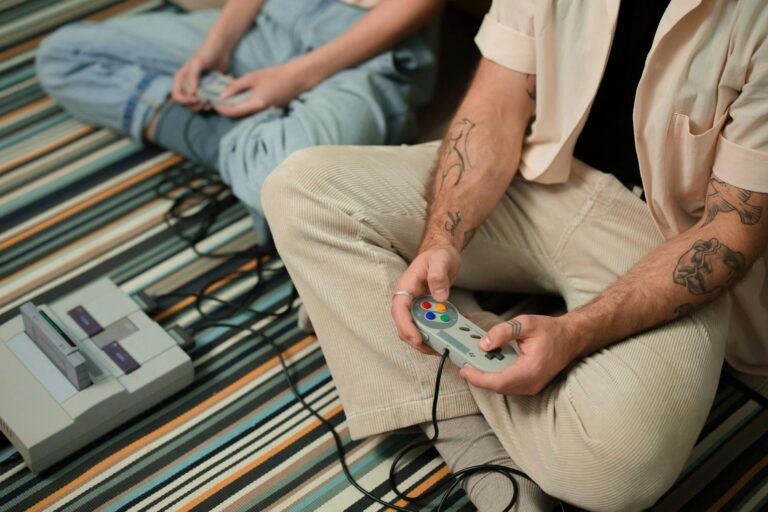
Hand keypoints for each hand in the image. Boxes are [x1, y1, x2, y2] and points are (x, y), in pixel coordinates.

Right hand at [172, 42, 229, 109]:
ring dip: (205, 106)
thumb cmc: (206, 53)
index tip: (197, 99)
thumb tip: (191, 93)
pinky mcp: (208, 90)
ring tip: (213, 101)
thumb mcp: (198, 63)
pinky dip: (213, 101)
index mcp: (180, 79)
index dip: (185, 101)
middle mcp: (187, 85)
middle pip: (187, 104)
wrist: (220, 49)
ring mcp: (198, 89)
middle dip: (196, 106)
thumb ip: (193, 77)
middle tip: (206, 103)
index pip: (177, 96)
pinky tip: (220, 95)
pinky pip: (208, 100)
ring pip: (197, 105)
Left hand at [214, 61, 309, 117]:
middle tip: (216, 102)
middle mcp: (261, 112)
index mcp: (257, 104)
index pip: (234, 112)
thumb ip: (236, 86)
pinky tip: (238, 99)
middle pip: (239, 115)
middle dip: (226, 110)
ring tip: (225, 99)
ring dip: (234, 108)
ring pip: (246, 114)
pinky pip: (253, 111)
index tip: (213, 103)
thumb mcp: (252, 77)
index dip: (222, 109)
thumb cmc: (274, 75)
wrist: (295, 78)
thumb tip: (222, 96)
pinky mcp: (269, 111)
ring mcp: (266, 113)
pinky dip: (244, 106)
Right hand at [391, 244, 460, 354]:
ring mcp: (416, 306)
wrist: (442, 253)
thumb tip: (440, 297)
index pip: (399, 311)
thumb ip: (438, 276)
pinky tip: (454, 331)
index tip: (417, 339)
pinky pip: (429, 324)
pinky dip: (440, 331)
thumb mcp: (441, 260)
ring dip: (430, 339)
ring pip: (416, 329)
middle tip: (435, 349)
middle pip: (405, 326)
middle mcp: (408, 299)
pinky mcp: (426, 310)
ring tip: (446, 344)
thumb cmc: (438, 254)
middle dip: (418, 340)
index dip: (406, 327)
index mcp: (406, 287)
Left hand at [459, 314, 581, 395]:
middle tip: (464, 364)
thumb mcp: (525, 323)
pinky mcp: (530, 385)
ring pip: (502, 388)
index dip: (479, 378)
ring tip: (473, 363)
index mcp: (531, 369)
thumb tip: (484, 344)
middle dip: (478, 378)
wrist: (570, 338)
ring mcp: (532, 386)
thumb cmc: (551, 331)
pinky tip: (487, 365)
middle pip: (498, 387)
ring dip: (486, 378)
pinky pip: (508, 385)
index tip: (465, 370)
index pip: (499, 381)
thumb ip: (503, 332)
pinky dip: (495, 377)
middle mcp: (531, 382)